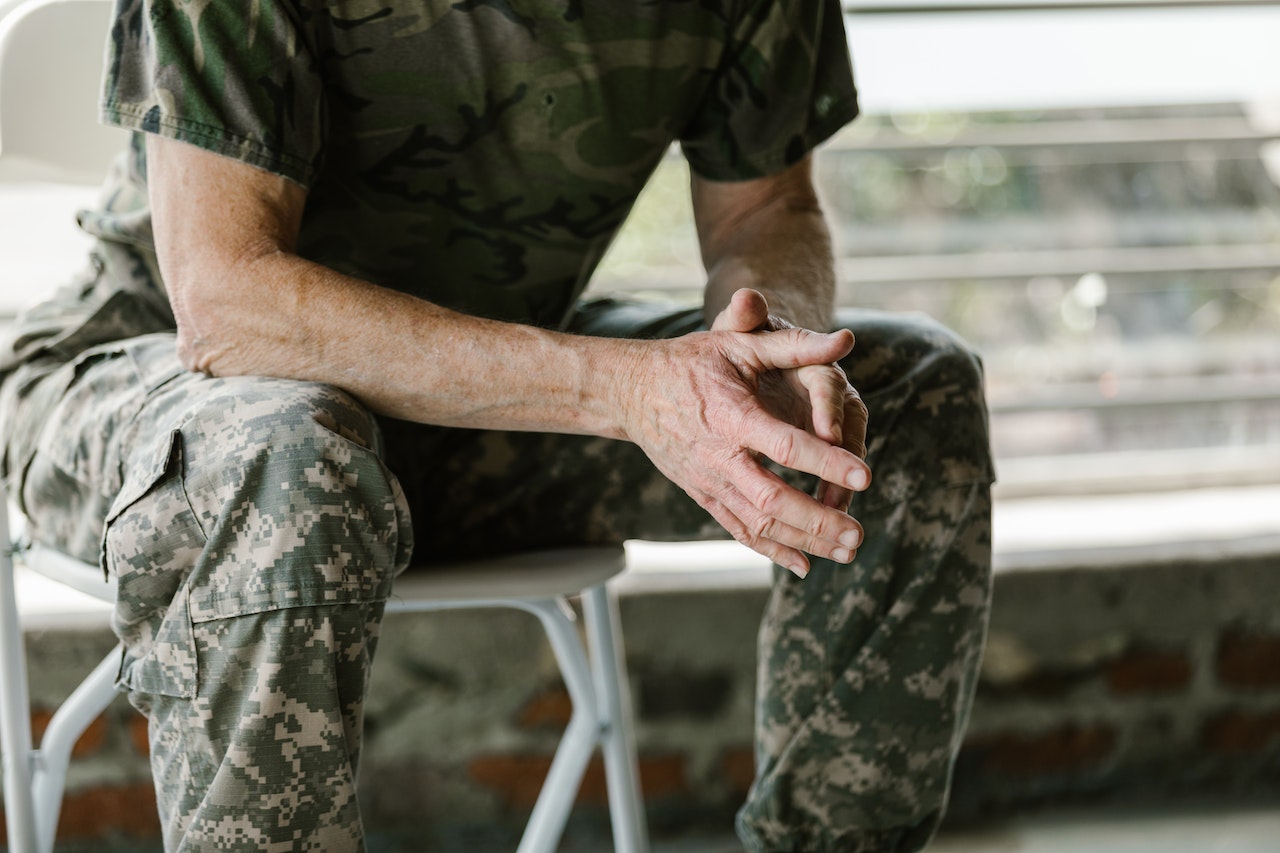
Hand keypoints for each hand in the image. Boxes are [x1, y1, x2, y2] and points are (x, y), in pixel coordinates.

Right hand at [615, 303, 870, 577]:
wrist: (631, 391)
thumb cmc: (691, 362)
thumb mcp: (739, 344)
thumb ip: (793, 344)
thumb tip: (846, 340)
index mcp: (733, 416)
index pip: (784, 445)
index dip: (825, 462)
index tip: (865, 476)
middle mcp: (719, 456)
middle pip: (772, 500)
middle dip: (818, 521)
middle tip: (859, 535)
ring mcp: (709, 481)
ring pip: (758, 523)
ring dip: (804, 541)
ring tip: (847, 551)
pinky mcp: (703, 495)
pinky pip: (738, 530)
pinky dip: (772, 551)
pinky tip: (804, 565)